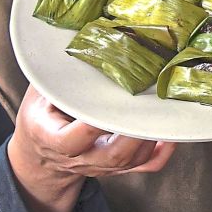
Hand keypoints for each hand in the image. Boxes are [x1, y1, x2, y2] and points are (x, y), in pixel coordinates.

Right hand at [7, 84, 175, 211]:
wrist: (44, 154)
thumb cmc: (44, 116)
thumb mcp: (39, 95)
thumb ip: (56, 78)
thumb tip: (78, 43)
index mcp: (52, 139)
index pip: (71, 140)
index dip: (92, 127)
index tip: (111, 105)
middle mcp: (80, 158)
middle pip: (112, 155)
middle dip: (136, 132)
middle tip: (152, 106)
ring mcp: (102, 165)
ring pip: (132, 160)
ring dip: (152, 137)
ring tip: (165, 110)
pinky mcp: (119, 168)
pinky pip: (146, 166)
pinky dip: (163, 151)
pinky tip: (172, 132)